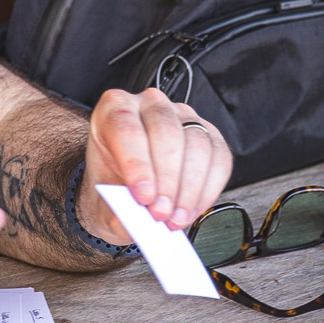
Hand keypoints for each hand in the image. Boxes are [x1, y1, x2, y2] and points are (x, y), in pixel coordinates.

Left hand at [78, 87, 231, 241]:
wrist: (127, 188)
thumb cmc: (113, 185)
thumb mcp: (104, 198)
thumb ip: (118, 207)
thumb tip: (140, 218)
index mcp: (114, 108)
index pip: (127, 128)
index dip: (137, 165)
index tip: (143, 197)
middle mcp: (150, 103)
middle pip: (166, 132)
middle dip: (167, 179)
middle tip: (161, 213)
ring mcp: (184, 115)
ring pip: (197, 144)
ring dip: (189, 189)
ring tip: (176, 218)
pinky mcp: (210, 133)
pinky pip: (219, 158)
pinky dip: (208, 189)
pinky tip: (192, 210)